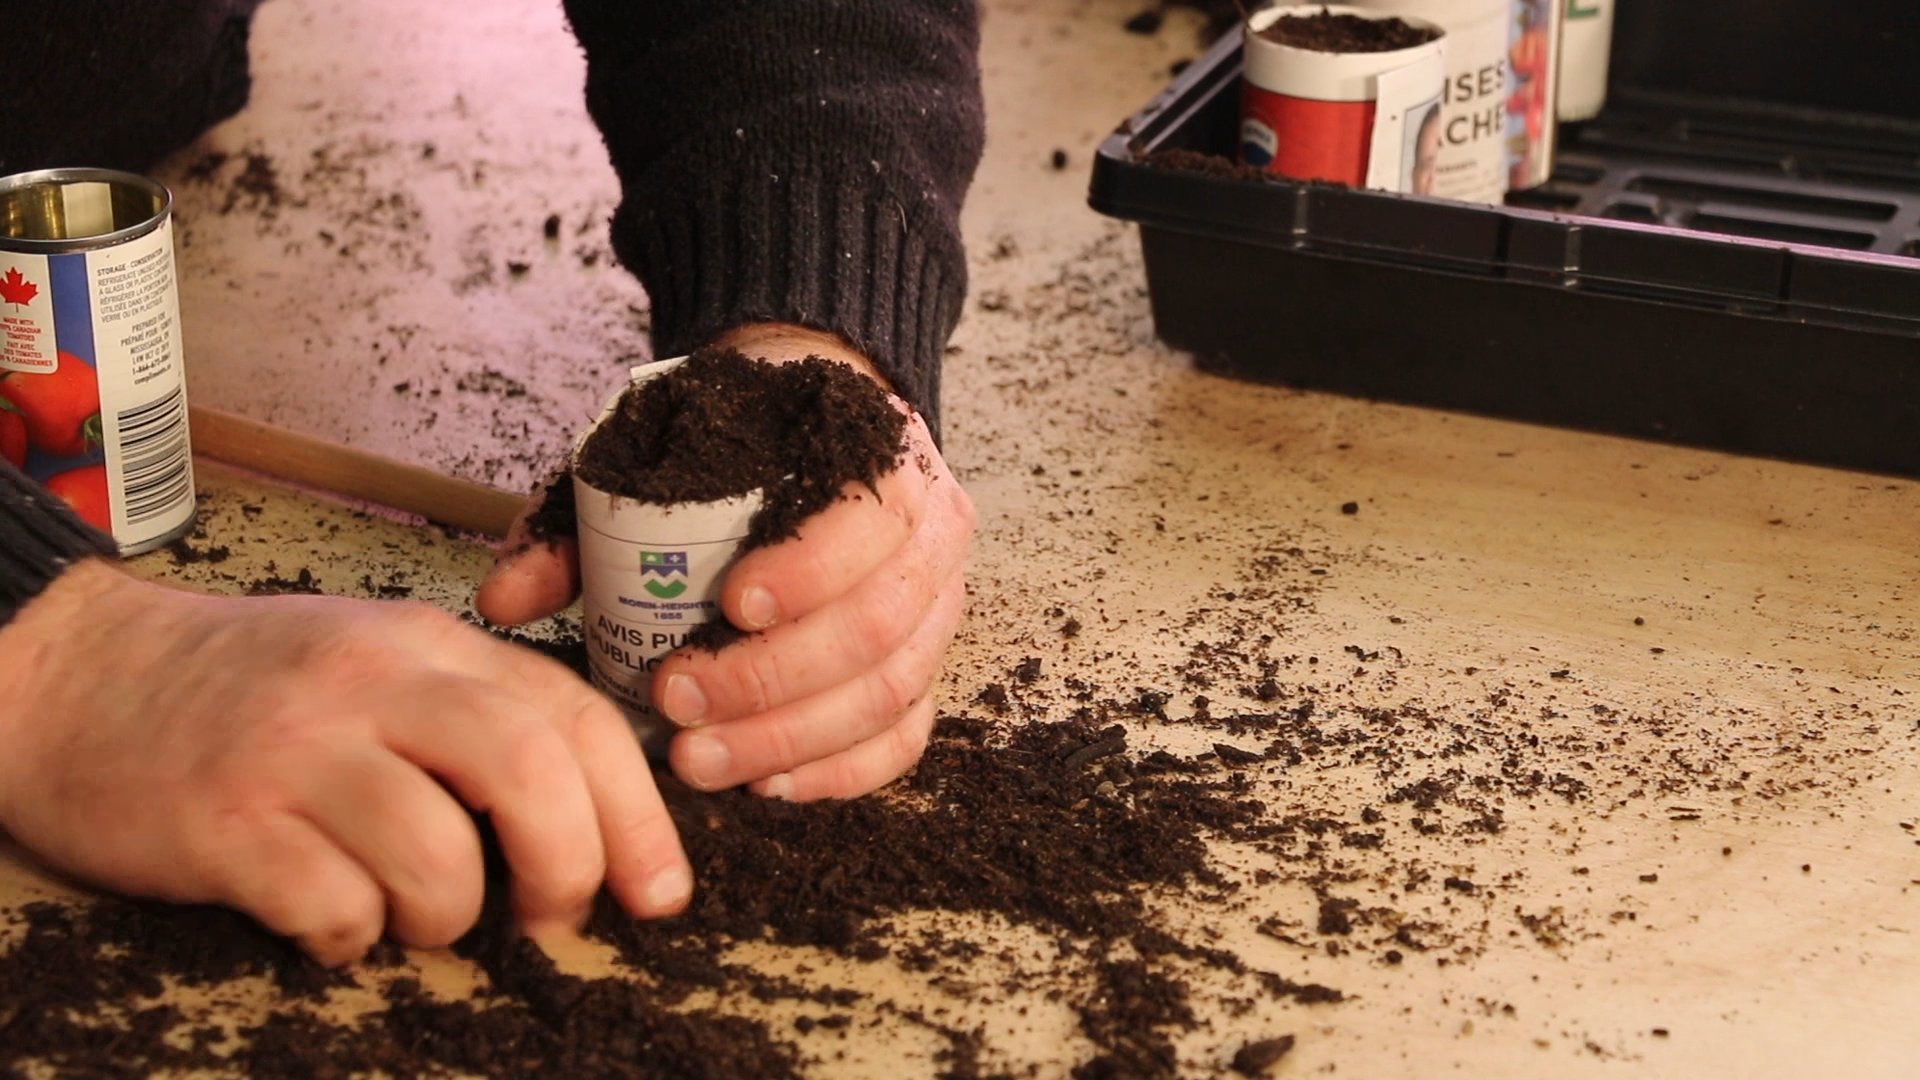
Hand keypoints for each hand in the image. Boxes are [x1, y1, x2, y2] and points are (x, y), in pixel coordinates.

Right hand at [0, 560, 691, 965]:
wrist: (82, 679)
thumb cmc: (254, 687)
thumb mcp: (377, 662)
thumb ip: (476, 716)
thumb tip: (596, 818)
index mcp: (427, 644)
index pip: (573, 716)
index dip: (638, 811)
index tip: (661, 890)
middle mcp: (370, 684)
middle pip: (527, 772)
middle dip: (569, 866)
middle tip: (552, 916)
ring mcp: (295, 750)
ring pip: (438, 857)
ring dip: (448, 918)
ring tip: (410, 916)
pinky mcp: (224, 823)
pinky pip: (335, 909)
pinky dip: (352, 940)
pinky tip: (328, 923)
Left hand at [476, 323, 972, 801]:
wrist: (808, 426)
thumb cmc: (734, 439)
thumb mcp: (654, 446)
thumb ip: (582, 517)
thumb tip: (503, 601)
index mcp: (882, 452)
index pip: (874, 517)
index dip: (812, 570)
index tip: (730, 603)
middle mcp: (931, 532)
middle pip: (880, 626)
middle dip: (775, 679)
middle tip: (679, 703)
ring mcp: (939, 606)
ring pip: (891, 691)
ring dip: (792, 738)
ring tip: (701, 761)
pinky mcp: (927, 666)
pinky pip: (904, 736)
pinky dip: (838, 771)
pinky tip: (766, 785)